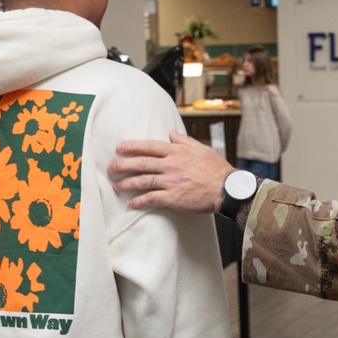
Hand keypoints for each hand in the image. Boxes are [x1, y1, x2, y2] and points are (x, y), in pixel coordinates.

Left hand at [109, 130, 233, 211]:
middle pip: (141, 163)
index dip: (132, 146)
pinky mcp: (173, 198)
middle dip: (122, 165)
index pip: (149, 146)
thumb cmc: (216, 169)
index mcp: (177, 152)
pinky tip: (131, 204)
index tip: (119, 147)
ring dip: (127, 183)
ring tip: (116, 186)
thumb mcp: (201, 149)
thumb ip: (184, 141)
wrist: (226, 189)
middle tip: (111, 167)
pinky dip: (140, 201)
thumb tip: (172, 133)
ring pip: (143, 181)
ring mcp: (170, 182)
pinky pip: (151, 199)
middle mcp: (171, 165)